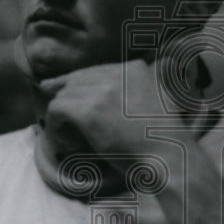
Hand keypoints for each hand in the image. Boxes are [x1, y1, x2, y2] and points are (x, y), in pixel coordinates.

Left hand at [38, 58, 179, 161]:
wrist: (167, 155)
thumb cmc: (164, 138)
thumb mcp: (159, 99)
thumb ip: (139, 88)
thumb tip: (110, 91)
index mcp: (134, 68)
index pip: (94, 71)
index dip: (74, 82)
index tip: (56, 90)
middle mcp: (117, 73)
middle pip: (76, 80)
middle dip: (66, 99)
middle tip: (60, 120)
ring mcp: (102, 91)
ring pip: (64, 95)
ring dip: (63, 118)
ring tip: (72, 138)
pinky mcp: (88, 110)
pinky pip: (56, 109)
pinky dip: (56, 126)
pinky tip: (68, 141)